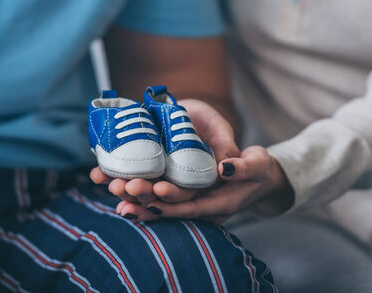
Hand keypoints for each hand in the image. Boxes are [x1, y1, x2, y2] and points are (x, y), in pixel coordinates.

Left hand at [119, 146, 294, 222]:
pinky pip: (158, 195)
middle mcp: (201, 206)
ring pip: (159, 202)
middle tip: (125, 189)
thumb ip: (242, 167)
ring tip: (113, 191)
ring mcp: (191, 201)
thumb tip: (224, 166)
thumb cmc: (259, 169)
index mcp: (220, 204)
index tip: (157, 191)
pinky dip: (139, 191)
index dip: (174, 200)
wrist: (256, 175)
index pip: (193, 206)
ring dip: (136, 198)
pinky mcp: (183, 192)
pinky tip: (119, 186)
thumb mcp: (257, 165)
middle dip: (146, 199)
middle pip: (170, 206)